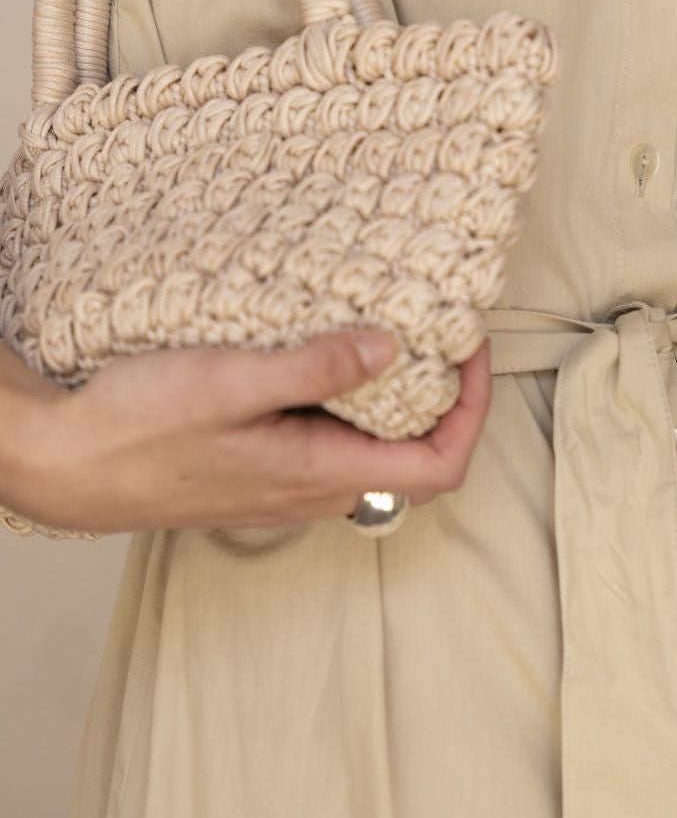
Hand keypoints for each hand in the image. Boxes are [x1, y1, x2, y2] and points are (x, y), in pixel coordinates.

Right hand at [0, 330, 491, 534]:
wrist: (63, 466)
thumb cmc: (135, 430)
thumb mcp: (230, 382)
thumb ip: (316, 368)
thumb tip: (392, 349)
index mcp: (320, 475)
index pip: (440, 465)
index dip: (472, 410)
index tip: (468, 348)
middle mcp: (313, 492)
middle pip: (415, 454)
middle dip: (440, 391)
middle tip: (436, 326)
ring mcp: (286, 485)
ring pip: (370, 445)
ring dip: (391, 391)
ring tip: (386, 328)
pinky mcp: (260, 470)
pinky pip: (329, 440)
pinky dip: (347, 398)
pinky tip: (323, 353)